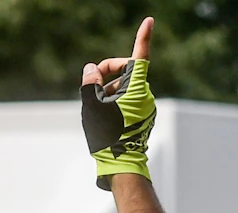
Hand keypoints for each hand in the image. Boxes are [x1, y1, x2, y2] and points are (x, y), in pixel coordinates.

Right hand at [81, 17, 155, 189]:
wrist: (122, 165)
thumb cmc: (107, 137)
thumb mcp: (92, 107)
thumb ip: (90, 85)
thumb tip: (91, 69)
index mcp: (136, 88)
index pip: (139, 56)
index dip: (143, 37)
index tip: (149, 21)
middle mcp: (145, 94)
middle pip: (125, 74)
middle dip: (106, 77)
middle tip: (88, 89)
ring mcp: (146, 107)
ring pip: (124, 90)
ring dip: (107, 94)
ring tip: (95, 112)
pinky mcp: (143, 117)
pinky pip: (127, 103)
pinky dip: (114, 105)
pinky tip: (104, 122)